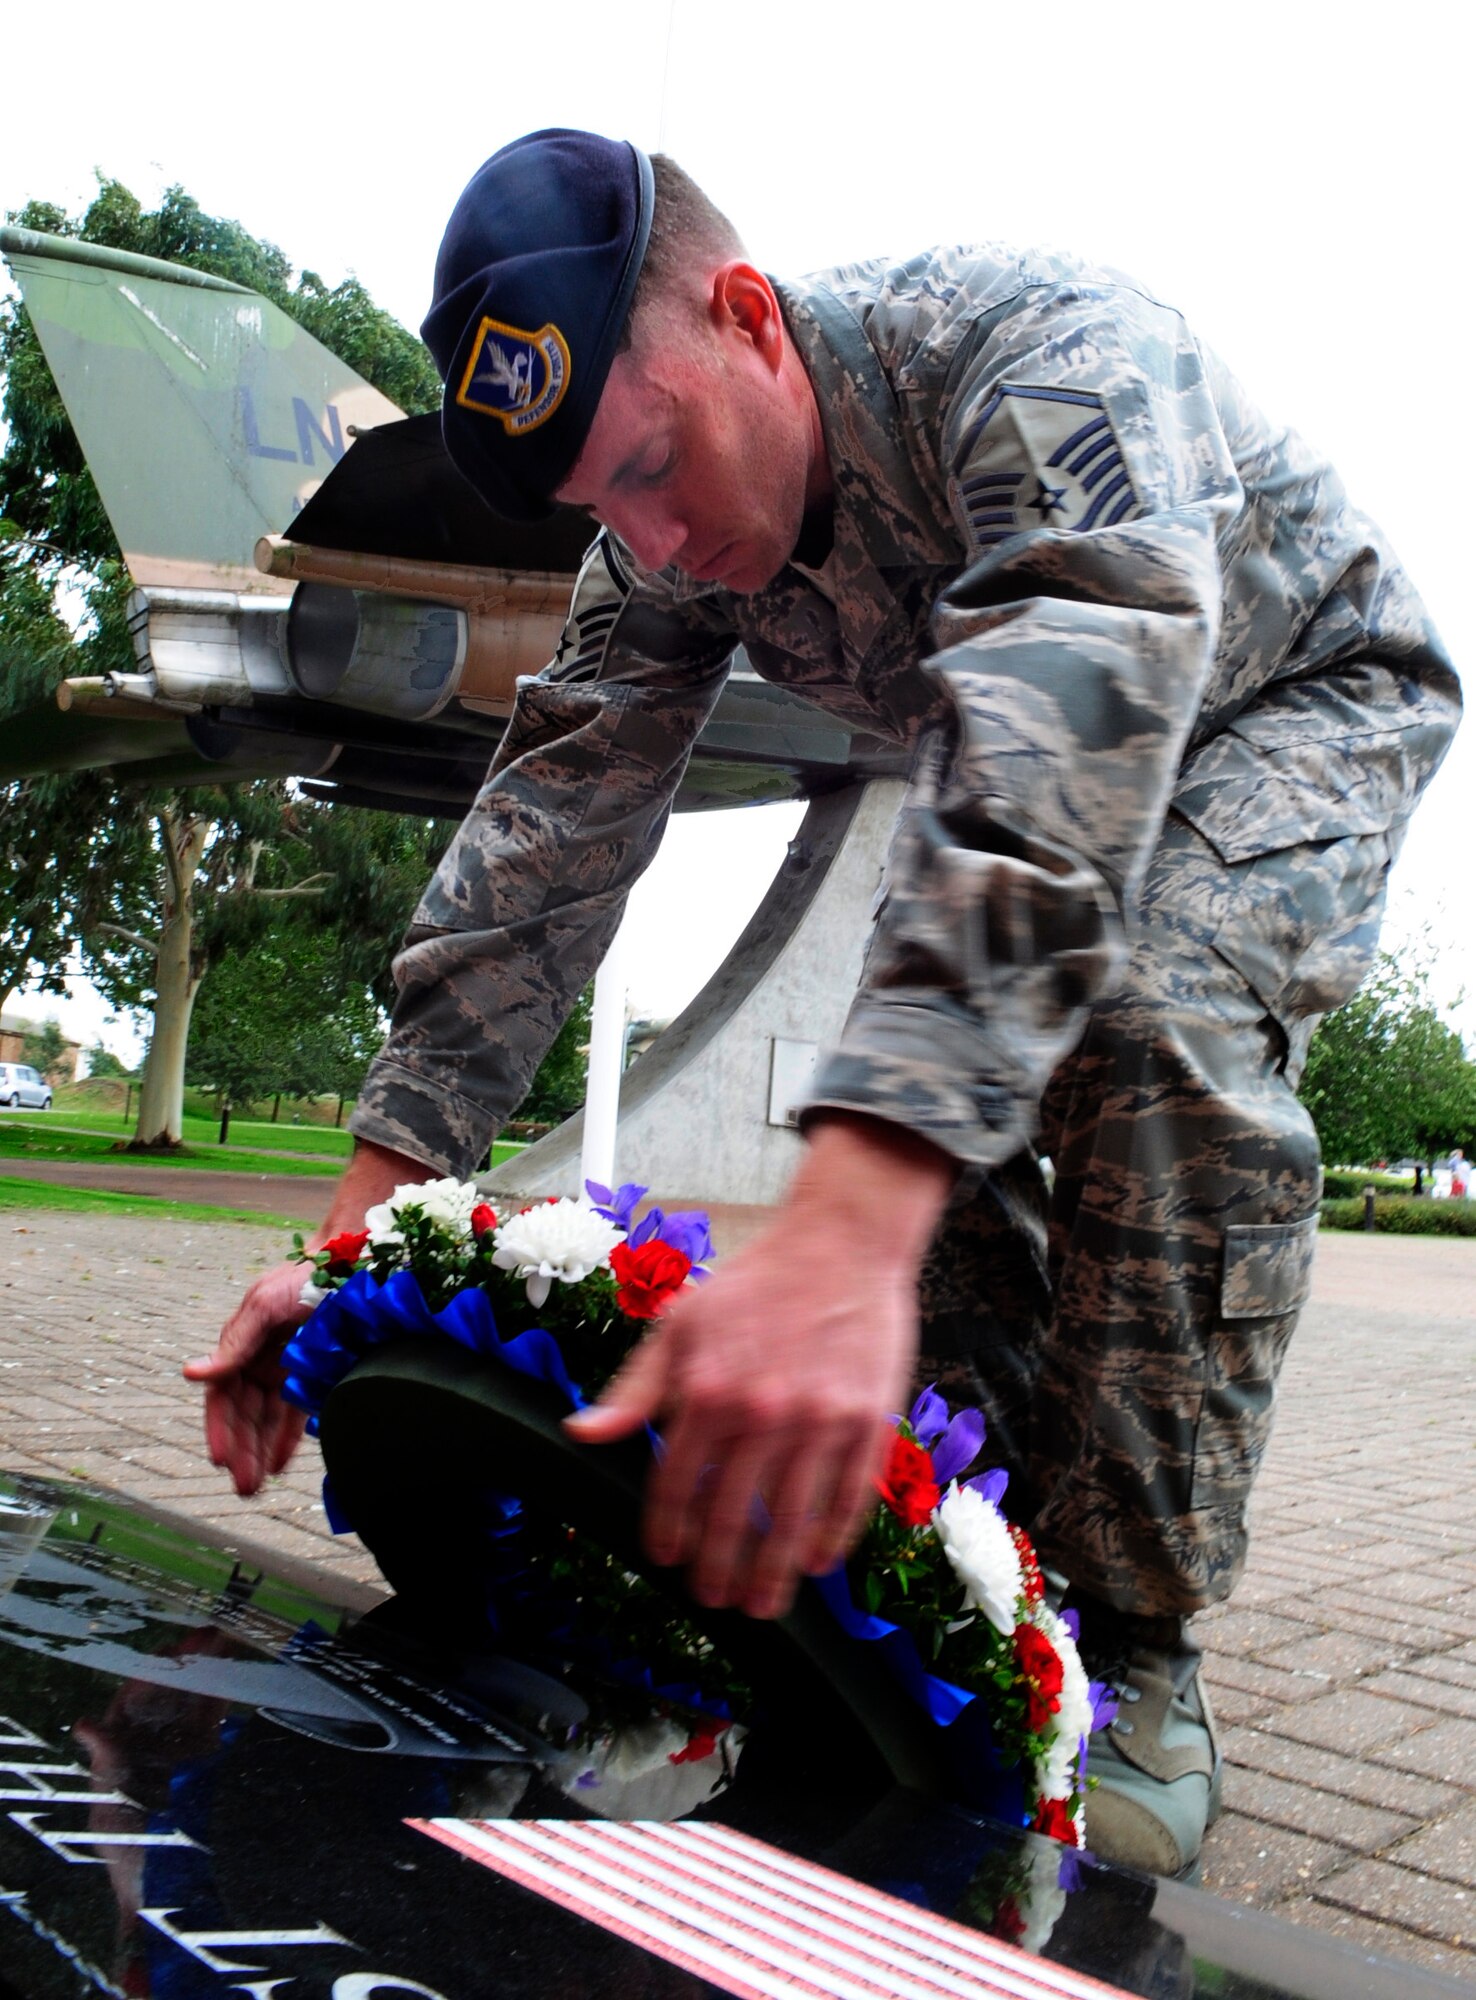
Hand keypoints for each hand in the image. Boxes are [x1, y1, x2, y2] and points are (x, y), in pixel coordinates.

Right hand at [183, 1138, 432, 1495]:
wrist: (355, 1259)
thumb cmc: (305, 1276)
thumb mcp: (265, 1305)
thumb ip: (234, 1343)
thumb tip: (191, 1374)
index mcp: (241, 1340)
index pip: (222, 1393)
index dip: (220, 1427)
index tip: (221, 1459)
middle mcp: (260, 1356)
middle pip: (244, 1412)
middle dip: (241, 1449)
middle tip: (243, 1487)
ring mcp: (286, 1364)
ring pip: (267, 1416)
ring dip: (259, 1449)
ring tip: (257, 1484)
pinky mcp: (313, 1370)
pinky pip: (295, 1410)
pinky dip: (286, 1436)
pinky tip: (280, 1461)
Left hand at [566, 1117, 955, 1618]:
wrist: (843, 1241)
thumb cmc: (757, 1281)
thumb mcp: (682, 1323)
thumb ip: (635, 1387)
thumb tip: (582, 1432)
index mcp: (707, 1390)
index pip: (676, 1484)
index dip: (668, 1530)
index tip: (667, 1559)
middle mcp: (762, 1413)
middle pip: (732, 1516)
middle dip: (719, 1569)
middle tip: (714, 1598)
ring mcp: (820, 1421)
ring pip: (790, 1521)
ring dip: (772, 1573)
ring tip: (762, 1603)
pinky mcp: (868, 1421)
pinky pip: (847, 1498)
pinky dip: (830, 1538)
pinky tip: (815, 1563)